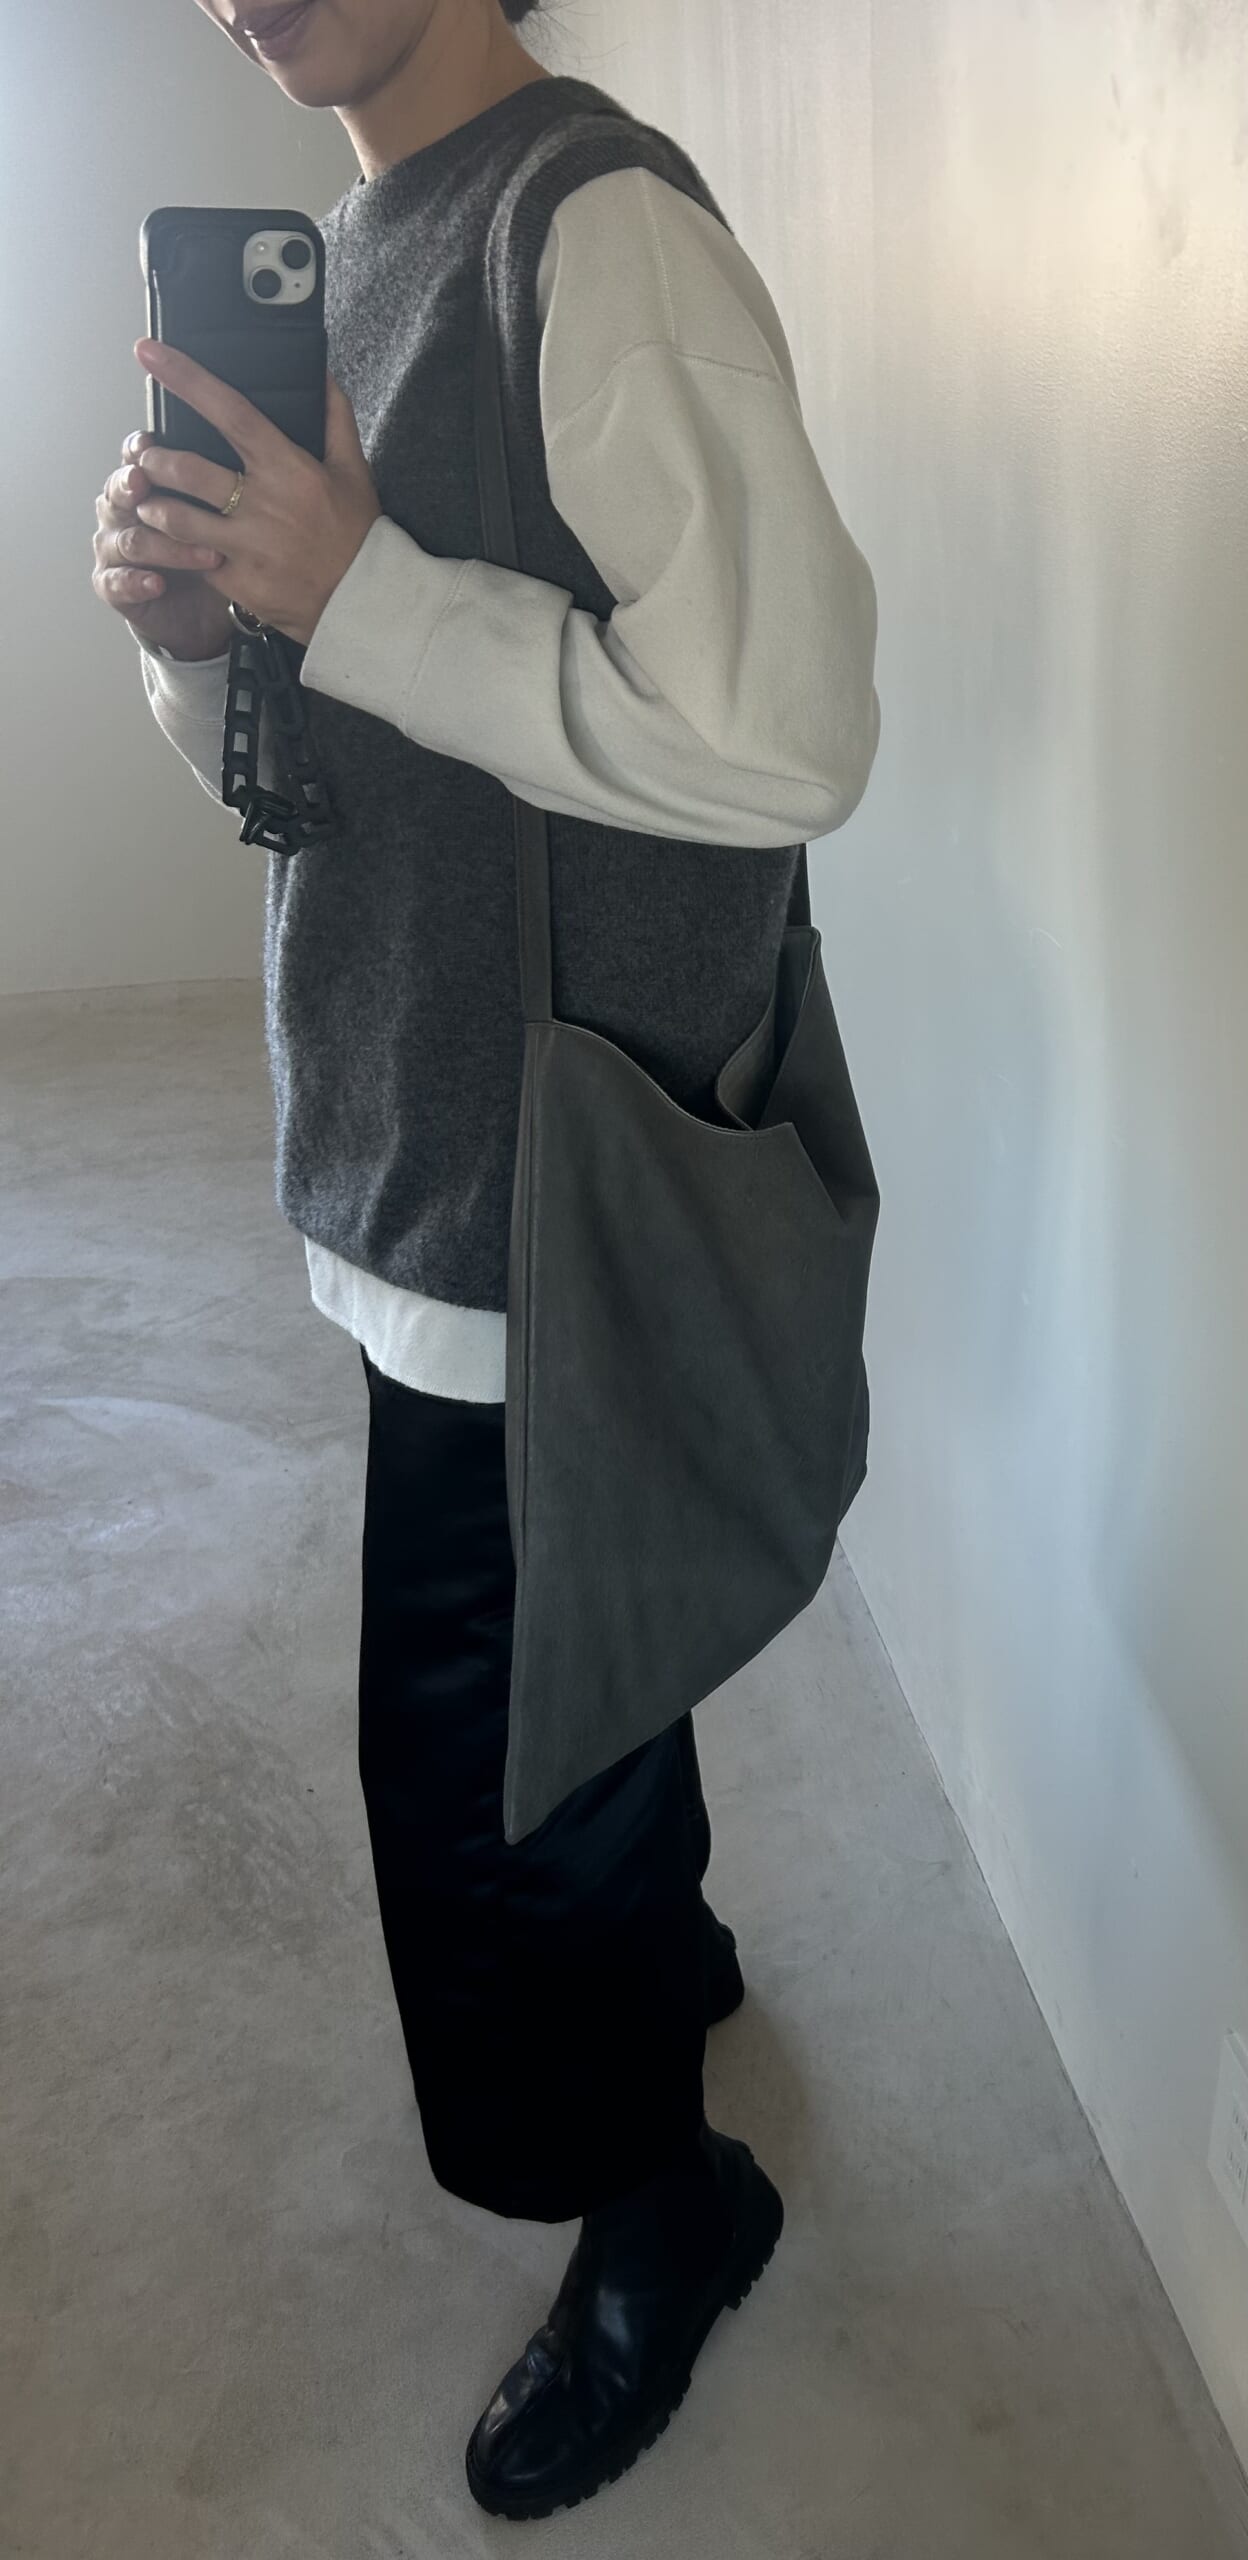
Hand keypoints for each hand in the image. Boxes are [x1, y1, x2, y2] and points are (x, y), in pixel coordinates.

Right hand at [92, 429, 234, 659]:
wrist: (194, 615)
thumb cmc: (202, 557)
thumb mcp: (215, 521)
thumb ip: (214, 492)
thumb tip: (238, 461)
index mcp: (141, 489)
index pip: (133, 460)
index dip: (137, 450)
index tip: (149, 444)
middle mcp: (120, 513)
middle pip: (119, 493)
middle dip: (131, 486)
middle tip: (145, 482)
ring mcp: (111, 550)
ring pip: (131, 541)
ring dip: (165, 546)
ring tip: (202, 552)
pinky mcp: (110, 585)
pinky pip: (117, 582)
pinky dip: (137, 582)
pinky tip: (157, 583)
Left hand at [131, 339, 381, 647]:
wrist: (363, 603)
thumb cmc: (357, 534)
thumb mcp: (353, 470)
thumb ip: (335, 418)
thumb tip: (323, 374)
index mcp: (286, 468)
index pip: (229, 411)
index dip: (186, 379)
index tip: (150, 354)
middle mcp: (260, 504)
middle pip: (187, 469)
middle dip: (154, 459)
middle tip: (145, 456)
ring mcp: (245, 546)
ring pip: (176, 519)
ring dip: (154, 505)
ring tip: (148, 500)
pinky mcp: (236, 581)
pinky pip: (193, 559)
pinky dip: (179, 549)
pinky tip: (177, 544)